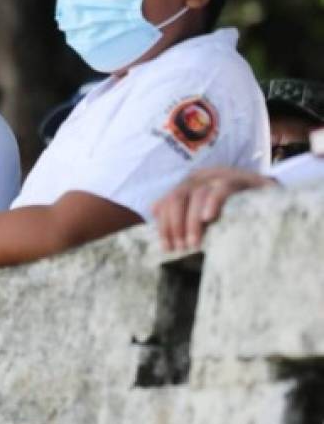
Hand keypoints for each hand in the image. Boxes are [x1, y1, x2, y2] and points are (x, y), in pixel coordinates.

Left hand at [151, 167, 275, 251]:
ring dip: (191, 221)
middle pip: (178, 198)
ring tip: (193, 244)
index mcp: (190, 184)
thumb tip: (153, 208)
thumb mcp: (204, 211)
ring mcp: (220, 175)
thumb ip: (181, 209)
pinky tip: (208, 218)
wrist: (271, 197)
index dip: (164, 225)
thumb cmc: (233, 209)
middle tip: (180, 248)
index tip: (166, 248)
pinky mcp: (240, 179)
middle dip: (175, 225)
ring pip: (197, 195)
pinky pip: (222, 189)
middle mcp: (202, 177)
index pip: (168, 202)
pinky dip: (212, 203)